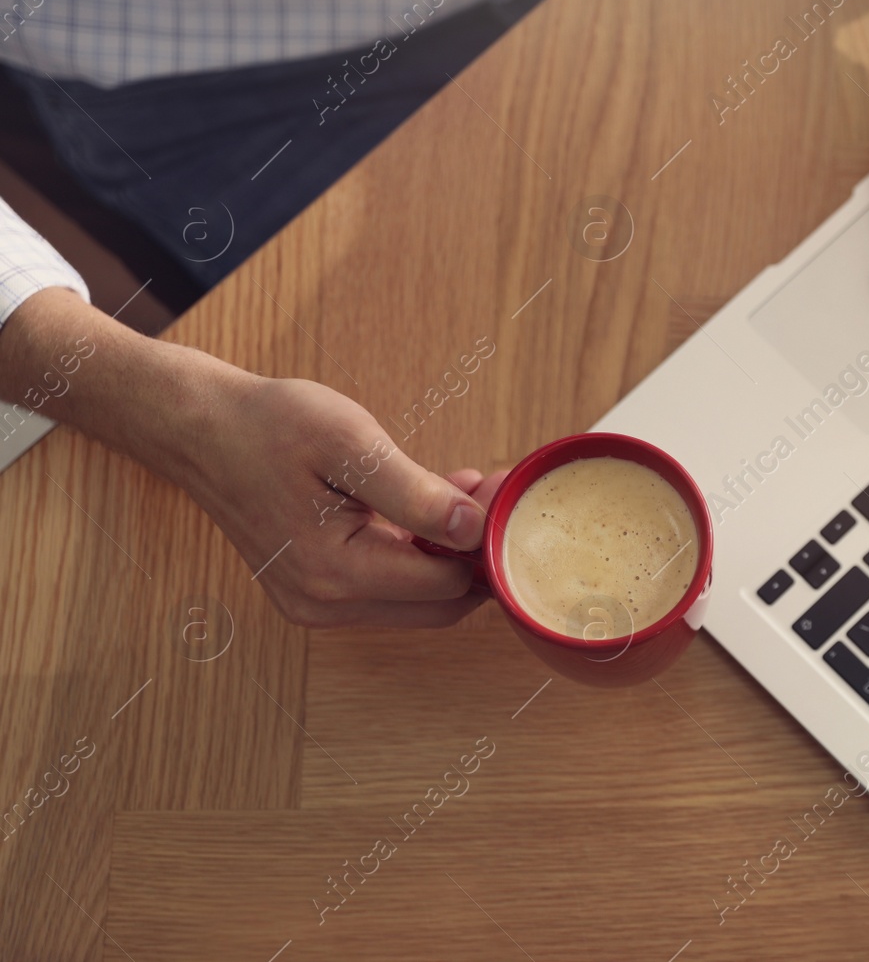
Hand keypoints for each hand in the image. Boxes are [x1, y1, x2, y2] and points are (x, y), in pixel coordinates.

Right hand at [181, 371, 513, 626]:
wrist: (202, 430)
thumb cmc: (271, 427)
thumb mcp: (352, 445)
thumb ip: (416, 494)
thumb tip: (475, 529)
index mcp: (334, 574)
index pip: (446, 584)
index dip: (484, 541)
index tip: (501, 490)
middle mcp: (324, 604)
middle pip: (437, 603)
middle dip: (473, 553)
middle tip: (491, 490)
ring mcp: (317, 604)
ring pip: (416, 596)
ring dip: (447, 551)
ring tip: (463, 488)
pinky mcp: (316, 592)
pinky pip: (387, 585)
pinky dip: (416, 551)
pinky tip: (428, 503)